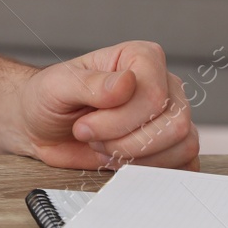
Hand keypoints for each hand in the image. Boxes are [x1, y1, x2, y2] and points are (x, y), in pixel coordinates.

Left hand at [8, 40, 198, 170]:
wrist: (42, 126)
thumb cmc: (48, 98)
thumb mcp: (57, 86)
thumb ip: (90, 83)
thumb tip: (126, 83)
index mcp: (141, 57)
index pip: (154, 94)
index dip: (120, 118)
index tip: (86, 123)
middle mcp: (162, 83)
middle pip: (173, 123)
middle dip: (125, 141)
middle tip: (92, 136)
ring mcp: (169, 115)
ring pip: (183, 144)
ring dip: (136, 156)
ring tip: (104, 146)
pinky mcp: (170, 145)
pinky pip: (185, 163)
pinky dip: (152, 170)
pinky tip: (121, 161)